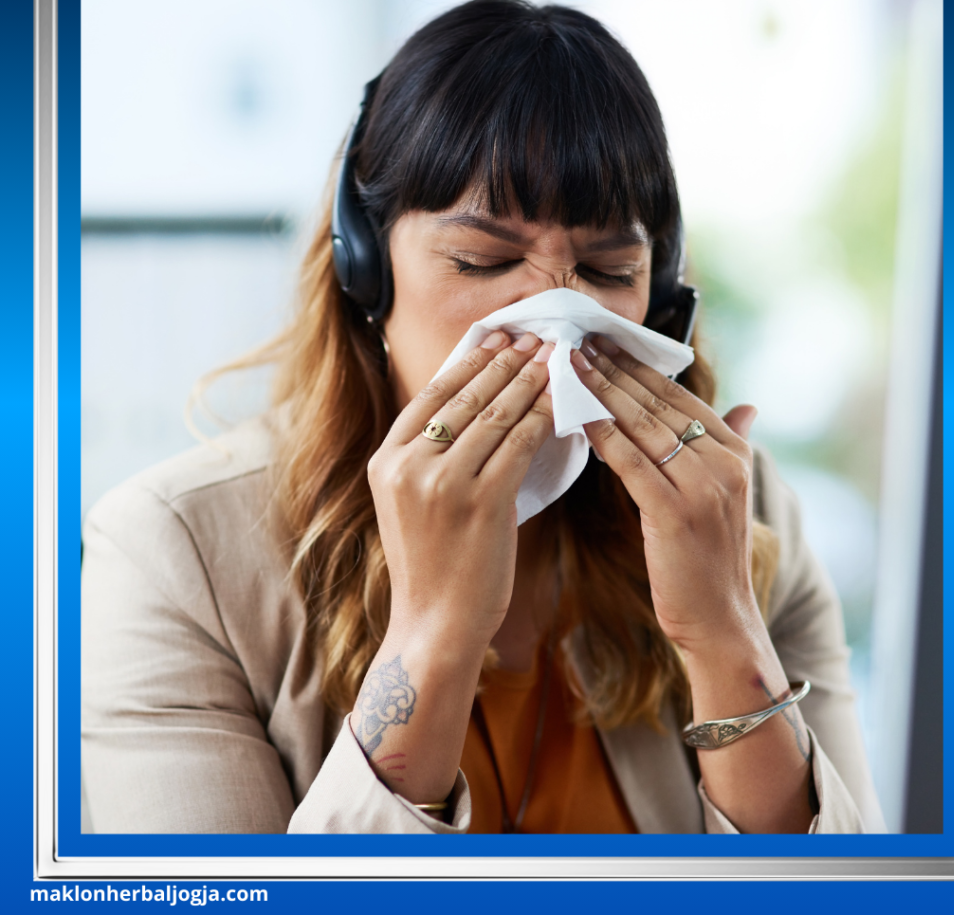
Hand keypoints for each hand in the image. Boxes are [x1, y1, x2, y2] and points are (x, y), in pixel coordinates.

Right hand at [367, 331, 554, 652]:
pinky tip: (558, 402)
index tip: (496, 338)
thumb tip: (470, 404)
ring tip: (549, 360)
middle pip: (464, 397)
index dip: (469, 360)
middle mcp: (408, 466)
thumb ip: (425, 456)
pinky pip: (518, 445)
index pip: (431, 394)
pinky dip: (541, 418)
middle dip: (503, 362)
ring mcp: (443, 484)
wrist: (435, 624)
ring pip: (494, 415)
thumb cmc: (431, 564)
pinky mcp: (482, 503)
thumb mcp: (408, 502)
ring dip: (527, 382)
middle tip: (532, 337)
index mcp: (385, 461)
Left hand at [571, 335, 760, 655]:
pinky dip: (601, 434)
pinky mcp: (674, 513)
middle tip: (579, 342)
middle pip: (657, 404)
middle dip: (614, 370)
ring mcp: (702, 487)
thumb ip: (734, 444)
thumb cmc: (712, 558)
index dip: (639, 368)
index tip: (606, 343)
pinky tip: (576, 415)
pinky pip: (630, 462)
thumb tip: (747, 406)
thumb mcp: (731, 495)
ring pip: (641, 426)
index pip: (679, 396)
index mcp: (736, 452)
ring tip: (570, 366)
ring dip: (602, 392)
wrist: (721, 621)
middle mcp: (723, 463)